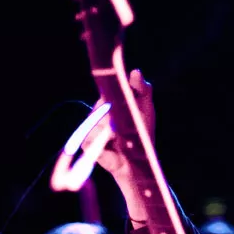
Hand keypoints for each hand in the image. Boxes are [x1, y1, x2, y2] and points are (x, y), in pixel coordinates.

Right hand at [84, 69, 153, 219]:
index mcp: (109, 103)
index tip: (122, 101)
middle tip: (124, 124)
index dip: (113, 94)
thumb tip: (135, 72)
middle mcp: (97, 114)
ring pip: (96, 121)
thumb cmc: (142, 135)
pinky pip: (92, 135)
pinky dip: (104, 141)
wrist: (137, 162)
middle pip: (100, 105)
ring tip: (121, 138)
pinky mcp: (87, 143)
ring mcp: (91, 128)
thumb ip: (143, 90)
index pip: (107, 92)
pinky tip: (114, 145)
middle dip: (114, 114)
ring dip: (111, 129)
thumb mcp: (146, 109)